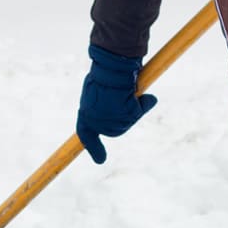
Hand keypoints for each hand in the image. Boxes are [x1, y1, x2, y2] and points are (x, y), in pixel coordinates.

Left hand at [76, 45, 157, 163]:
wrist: (111, 68)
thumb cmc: (102, 76)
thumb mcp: (96, 91)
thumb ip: (104, 105)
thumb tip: (122, 114)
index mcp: (85, 116)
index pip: (86, 136)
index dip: (94, 148)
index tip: (100, 160)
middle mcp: (97, 123)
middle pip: (112, 130)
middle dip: (119, 118)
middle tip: (121, 100)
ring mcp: (113, 122)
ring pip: (126, 122)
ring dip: (131, 109)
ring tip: (127, 92)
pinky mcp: (127, 116)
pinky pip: (138, 112)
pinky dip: (143, 103)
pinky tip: (140, 94)